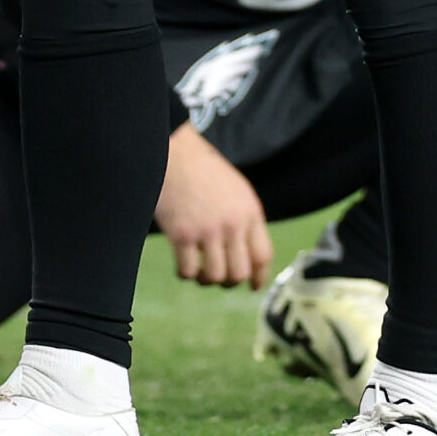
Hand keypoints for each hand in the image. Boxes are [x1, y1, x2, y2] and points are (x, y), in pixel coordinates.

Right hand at [155, 124, 270, 287]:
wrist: (173, 151)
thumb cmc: (202, 168)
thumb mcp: (236, 189)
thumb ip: (245, 219)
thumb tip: (247, 252)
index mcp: (249, 212)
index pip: (263, 256)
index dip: (259, 276)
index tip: (252, 285)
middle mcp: (232, 224)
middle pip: (240, 272)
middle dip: (230, 281)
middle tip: (218, 276)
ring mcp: (207, 230)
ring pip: (215, 276)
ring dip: (206, 279)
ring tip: (199, 271)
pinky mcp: (181, 234)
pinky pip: (188, 270)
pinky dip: (186, 274)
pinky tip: (182, 264)